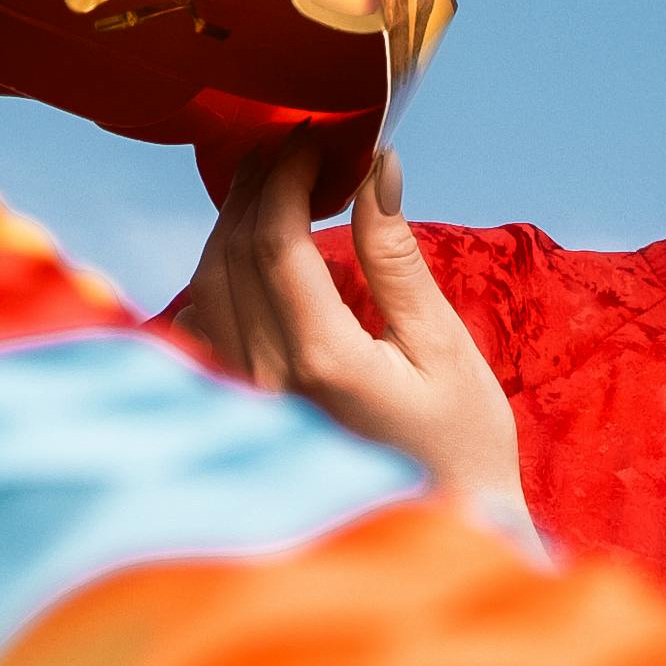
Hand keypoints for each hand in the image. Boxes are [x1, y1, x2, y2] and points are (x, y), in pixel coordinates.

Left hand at [164, 140, 532, 549]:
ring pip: (206, 283)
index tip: (316, 136)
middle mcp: (266, 381)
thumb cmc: (461, 445)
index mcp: (321, 361)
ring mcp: (245, 401)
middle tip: (297, 144)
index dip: (285, 172)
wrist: (448, 529)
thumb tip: (376, 166)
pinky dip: (222, 272)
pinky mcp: (242, 411)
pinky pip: (204, 325)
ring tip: (278, 184)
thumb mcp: (443, 346)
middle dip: (256, 184)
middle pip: (229, 252)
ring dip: (233, 223)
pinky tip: (257, 251)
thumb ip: (397, 256)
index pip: (272, 239)